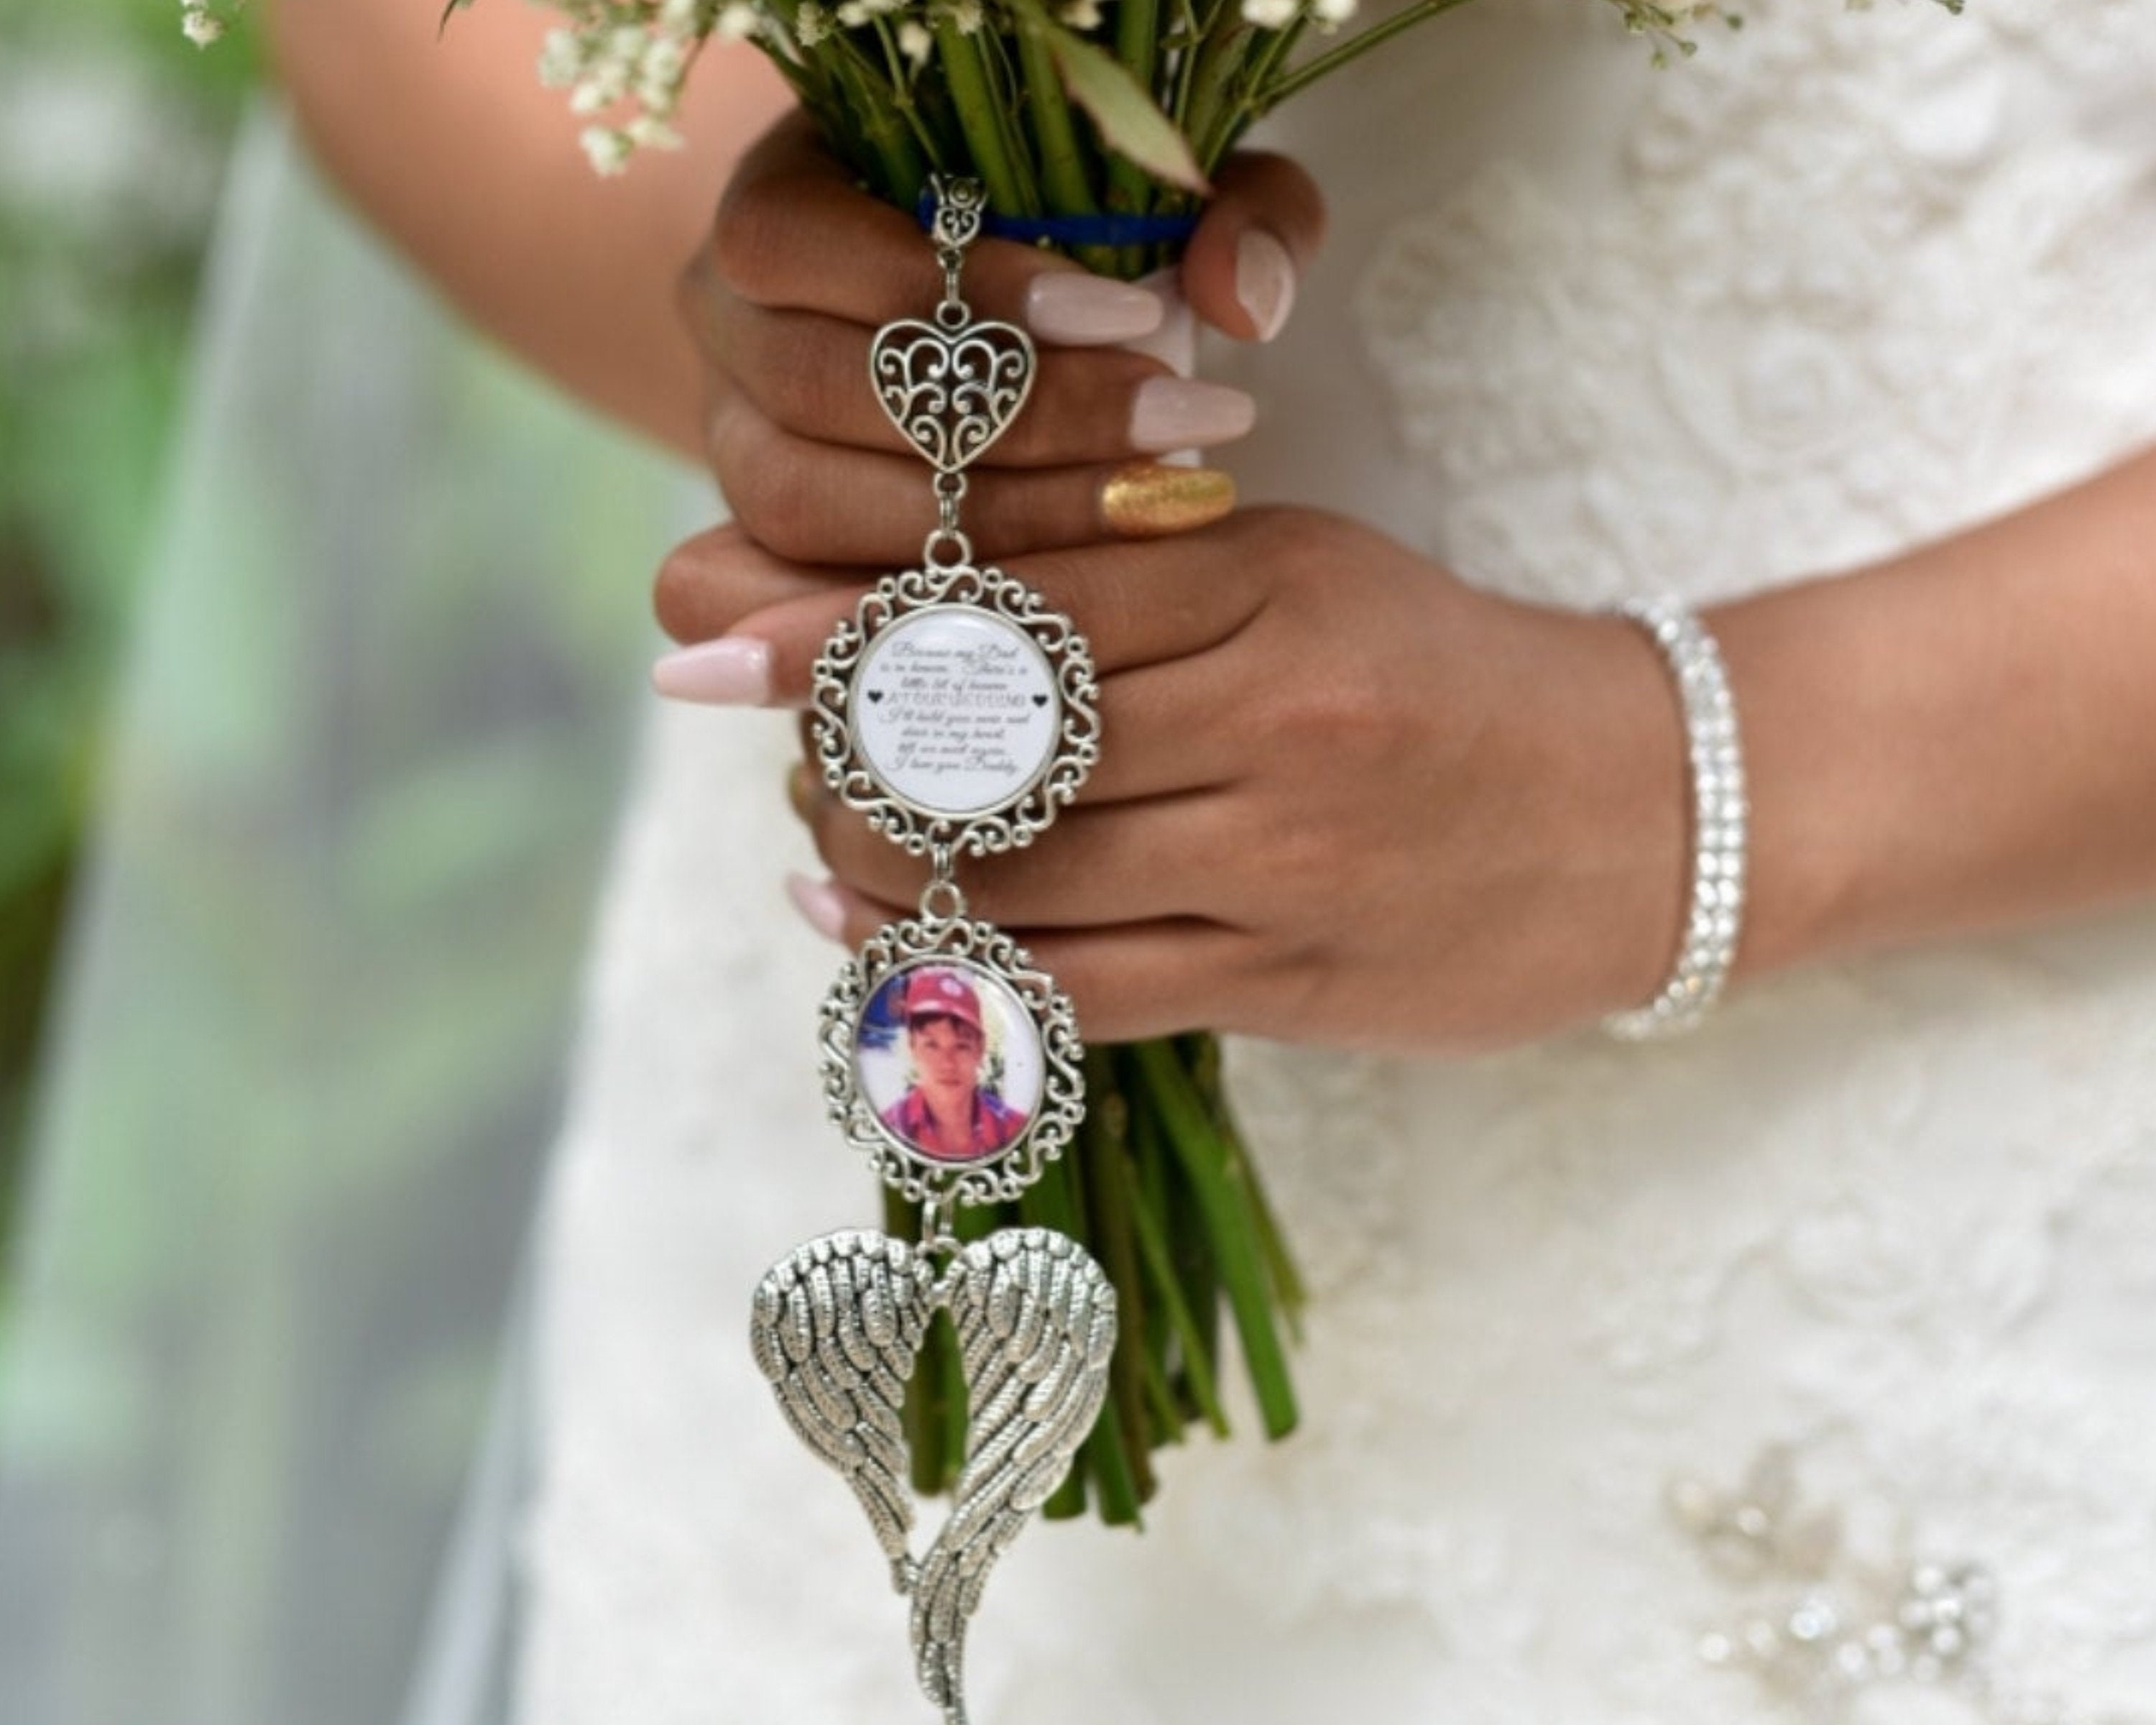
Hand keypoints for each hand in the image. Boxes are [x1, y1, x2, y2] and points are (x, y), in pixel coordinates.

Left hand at [653, 508, 1695, 1052]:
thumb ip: (1140, 574)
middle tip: (781, 753)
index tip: (725, 644)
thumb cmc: (1445, 681)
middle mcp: (1271, 712)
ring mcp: (1285, 855)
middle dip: (846, 755)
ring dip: (883, 869)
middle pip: (994, 738)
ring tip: (818, 846)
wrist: (1650, 811)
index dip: (846, 628)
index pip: (1013, 596)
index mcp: (1270, 578)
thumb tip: (931, 598)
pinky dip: (959, 974)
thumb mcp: (1306, 577)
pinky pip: (1085, 987)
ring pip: (1021, 872)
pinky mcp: (1294, 975)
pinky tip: (874, 948)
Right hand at [676, 108, 1327, 565]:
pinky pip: (812, 602)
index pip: (803, 245)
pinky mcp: (764, 560)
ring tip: (1143, 512)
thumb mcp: (1168, 199)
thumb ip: (1237, 207)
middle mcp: (723, 329)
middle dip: (1004, 424)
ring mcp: (732, 450)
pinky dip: (945, 603)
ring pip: (798, 507)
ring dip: (980, 524)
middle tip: (1172, 435)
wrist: (993, 353)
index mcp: (774, 207)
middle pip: (811, 392)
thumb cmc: (1079, 251)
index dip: (956, 287)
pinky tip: (1075, 601)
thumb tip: (1243, 298)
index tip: (1128, 315)